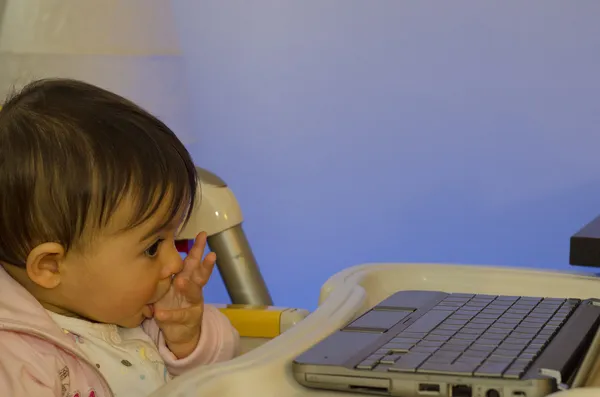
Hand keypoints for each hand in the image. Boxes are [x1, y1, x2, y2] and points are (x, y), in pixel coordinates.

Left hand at [153, 232, 215, 358]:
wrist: (179, 333)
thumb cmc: (171, 305)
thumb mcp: (167, 288)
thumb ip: (165, 274)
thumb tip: (153, 253)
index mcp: (187, 278)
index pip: (192, 261)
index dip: (198, 248)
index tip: (202, 234)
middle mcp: (193, 289)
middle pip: (200, 273)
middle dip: (205, 263)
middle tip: (210, 254)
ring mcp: (194, 304)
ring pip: (194, 293)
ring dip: (187, 287)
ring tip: (180, 282)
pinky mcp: (189, 320)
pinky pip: (178, 316)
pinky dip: (168, 314)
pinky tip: (159, 313)